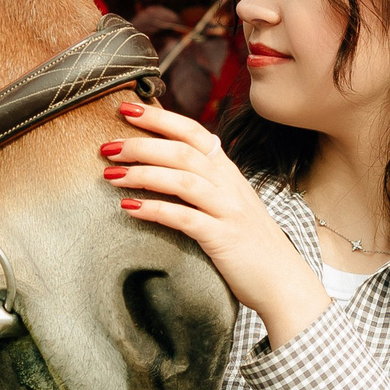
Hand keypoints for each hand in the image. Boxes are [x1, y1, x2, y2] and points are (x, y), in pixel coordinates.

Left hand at [104, 101, 331, 347]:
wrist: (282, 281)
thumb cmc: (249, 243)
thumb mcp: (229, 203)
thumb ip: (205, 181)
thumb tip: (167, 163)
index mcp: (228, 171)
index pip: (192, 132)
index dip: (159, 118)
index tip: (126, 108)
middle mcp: (229, 184)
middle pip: (182, 151)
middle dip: (141, 145)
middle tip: (107, 147)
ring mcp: (227, 210)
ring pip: (182, 179)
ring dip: (142, 173)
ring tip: (110, 174)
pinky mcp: (223, 238)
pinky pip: (184, 218)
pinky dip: (155, 209)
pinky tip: (129, 208)